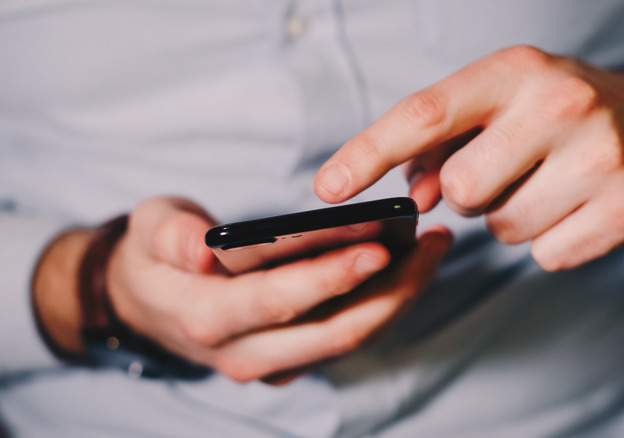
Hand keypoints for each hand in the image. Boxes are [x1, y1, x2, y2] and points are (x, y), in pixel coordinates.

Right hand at [35, 197, 450, 381]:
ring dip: (400, 297)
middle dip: (392, 289)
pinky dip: (384, 304)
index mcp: (206, 319)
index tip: (380, 246)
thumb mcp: (148, 230)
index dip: (331, 277)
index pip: (279, 301)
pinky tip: (411, 266)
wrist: (148, 302)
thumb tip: (201, 248)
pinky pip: (349, 337)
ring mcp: (273, 364)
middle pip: (334, 331)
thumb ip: (170, 236)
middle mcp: (244, 354)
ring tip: (433, 247)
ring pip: (352, 339)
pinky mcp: (294, 359)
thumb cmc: (153, 257)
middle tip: (432, 243)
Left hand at [315, 46, 623, 269]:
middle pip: (463, 188)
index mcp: (516, 71)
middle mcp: (561, 105)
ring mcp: (601, 158)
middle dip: (470, 192)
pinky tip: (577, 208)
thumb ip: (443, 141)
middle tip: (505, 171)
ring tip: (547, 184)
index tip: (328, 188)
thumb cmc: (563, 113)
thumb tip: (412, 193)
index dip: (368, 153)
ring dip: (511, 217)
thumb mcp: (503, 101)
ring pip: (504, 228)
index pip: (424, 114)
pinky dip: (550, 241)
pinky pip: (546, 255)